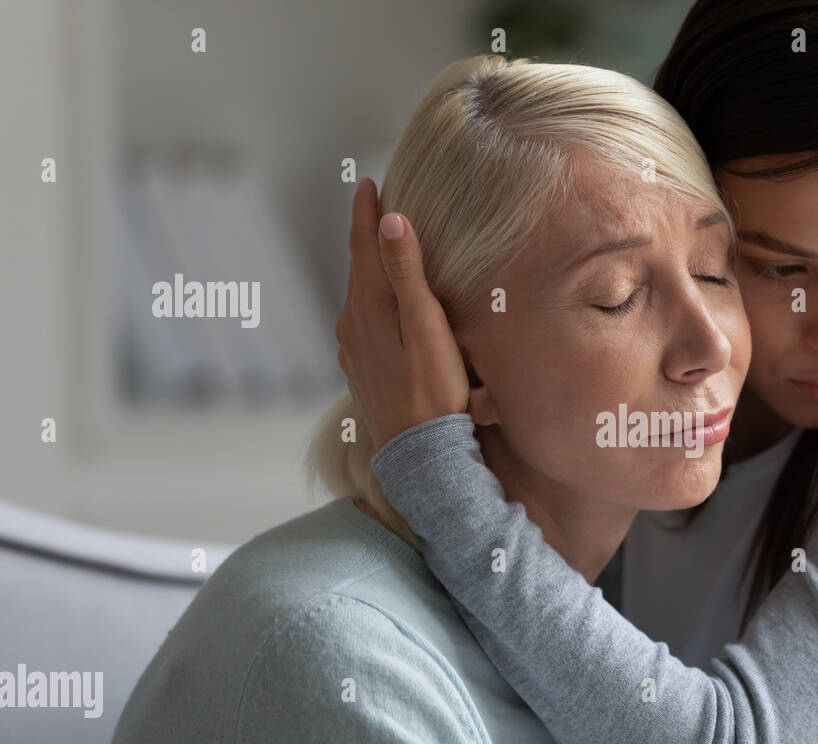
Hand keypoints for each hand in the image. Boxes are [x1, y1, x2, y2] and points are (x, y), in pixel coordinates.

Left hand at [334, 178, 469, 449]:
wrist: (418, 452)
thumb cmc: (433, 389)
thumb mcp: (426, 324)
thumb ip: (407, 272)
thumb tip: (390, 221)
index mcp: (368, 306)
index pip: (363, 245)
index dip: (366, 212)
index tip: (367, 183)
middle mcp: (351, 324)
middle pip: (358, 268)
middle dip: (367, 237)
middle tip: (376, 208)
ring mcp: (351, 349)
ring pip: (359, 297)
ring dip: (370, 272)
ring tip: (384, 254)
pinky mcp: (359, 369)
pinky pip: (362, 323)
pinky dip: (372, 303)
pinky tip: (385, 310)